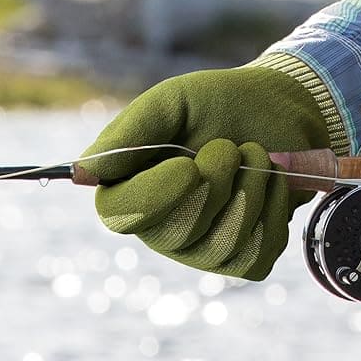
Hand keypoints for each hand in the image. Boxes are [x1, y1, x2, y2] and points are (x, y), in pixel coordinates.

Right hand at [79, 61, 332, 279]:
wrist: (279, 109)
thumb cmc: (218, 104)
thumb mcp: (172, 102)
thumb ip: (129, 133)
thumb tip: (81, 172)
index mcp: (131, 189)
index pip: (118, 217)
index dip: (155, 196)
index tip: (188, 165)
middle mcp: (162, 228)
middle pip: (174, 234)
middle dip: (214, 185)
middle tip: (230, 147)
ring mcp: (203, 249)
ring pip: (222, 246)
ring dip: (250, 192)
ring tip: (255, 155)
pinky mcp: (245, 258)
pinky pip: (256, 256)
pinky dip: (274, 212)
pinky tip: (272, 184)